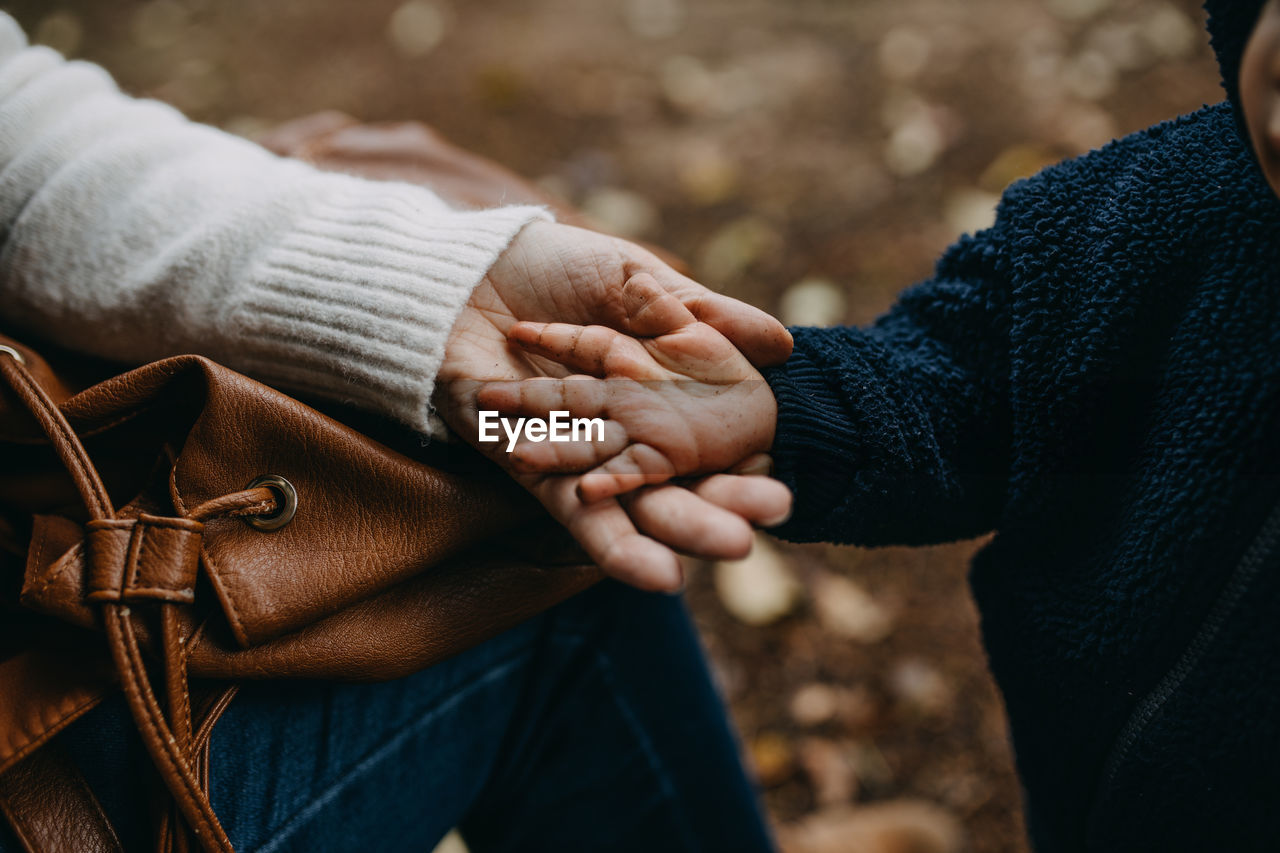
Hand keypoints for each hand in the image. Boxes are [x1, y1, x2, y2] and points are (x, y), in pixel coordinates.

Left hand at [434, 221, 791, 590]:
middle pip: (674, 486)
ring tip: (712, 569)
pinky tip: (648, 571)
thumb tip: (782, 344)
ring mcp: (571, 452)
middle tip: (755, 544)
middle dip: (711, 516)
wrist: (467, 271)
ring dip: (668, 539)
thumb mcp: (633, 278)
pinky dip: (607, 534)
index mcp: (650, 392)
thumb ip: (694, 310)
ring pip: (629, 508)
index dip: (742, 472)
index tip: (783, 497)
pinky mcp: (525, 465)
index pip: (706, 445)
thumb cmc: (551, 266)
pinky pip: (570, 508)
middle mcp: (617, 431)